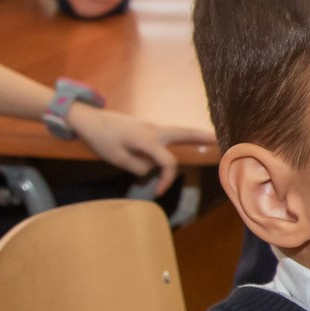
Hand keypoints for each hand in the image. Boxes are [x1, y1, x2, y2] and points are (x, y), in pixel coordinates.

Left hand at [65, 104, 211, 195]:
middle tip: (221, 140)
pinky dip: (181, 136)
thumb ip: (137, 166)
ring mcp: (151, 126)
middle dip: (203, 137)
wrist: (88, 118)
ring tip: (213, 138)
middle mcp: (153, 130)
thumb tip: (150, 169)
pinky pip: (168, 133)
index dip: (167, 179)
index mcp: (146, 140)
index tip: (158, 192)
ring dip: (195, 135)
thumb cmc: (100, 138)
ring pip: (178, 131)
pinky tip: (188, 139)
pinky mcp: (146, 127)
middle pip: (184, 133)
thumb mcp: (116, 158)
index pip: (167, 162)